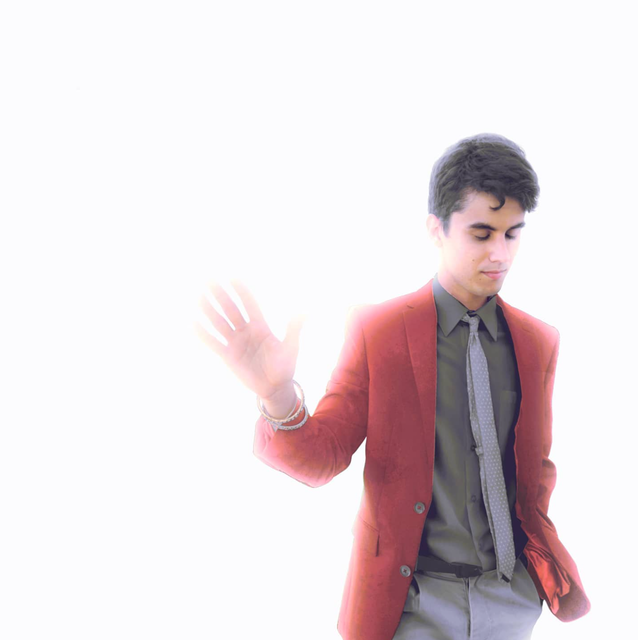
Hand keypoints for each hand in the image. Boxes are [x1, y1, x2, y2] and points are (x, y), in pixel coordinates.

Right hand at [195, 280, 304, 402]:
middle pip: (231, 308)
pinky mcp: (228, 355)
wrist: (274, 388)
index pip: (249, 303)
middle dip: (221, 294)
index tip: (233, 276)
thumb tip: (304, 311)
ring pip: (219, 322)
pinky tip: (192, 322)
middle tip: (210, 279)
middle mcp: (246, 331)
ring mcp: (235, 342)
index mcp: (261, 326)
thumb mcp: (290, 347)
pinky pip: (213, 342)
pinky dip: (203, 333)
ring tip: (198, 295)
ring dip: (209, 309)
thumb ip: (294, 329)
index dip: (242, 290)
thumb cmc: (285, 366)